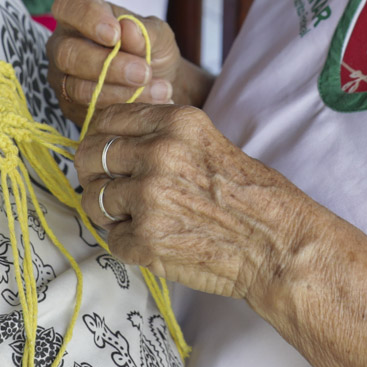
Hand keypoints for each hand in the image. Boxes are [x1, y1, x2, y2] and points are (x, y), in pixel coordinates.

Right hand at [46, 0, 207, 123]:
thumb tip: (127, 29)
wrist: (158, 83)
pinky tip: (150, 103)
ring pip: (77, 87)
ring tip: (158, 91)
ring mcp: (62, 77)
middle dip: (109, 65)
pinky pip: (87, 110)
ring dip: (120, 91)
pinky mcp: (70, 106)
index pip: (68, 5)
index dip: (87, 17)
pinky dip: (122, 107)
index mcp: (79, 15)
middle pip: (68, 53)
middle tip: (144, 72)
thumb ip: (144, 31)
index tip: (115, 34)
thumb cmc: (151, 49)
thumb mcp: (158, 35)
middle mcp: (63, 44)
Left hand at [76, 101, 314, 302]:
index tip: (104, 156)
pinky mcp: (145, 238)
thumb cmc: (251, 198)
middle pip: (89, 157)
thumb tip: (112, 140)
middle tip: (109, 190)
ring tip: (139, 220)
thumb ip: (163, 135)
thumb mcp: (208, 142)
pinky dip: (129, 244)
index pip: (106, 120)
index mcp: (176, 123)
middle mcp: (158, 153)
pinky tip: (157, 242)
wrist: (277, 245)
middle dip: (92, 176)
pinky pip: (111, 239)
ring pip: (94, 200)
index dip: (99, 140)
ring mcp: (149, 196)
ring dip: (109, 213)